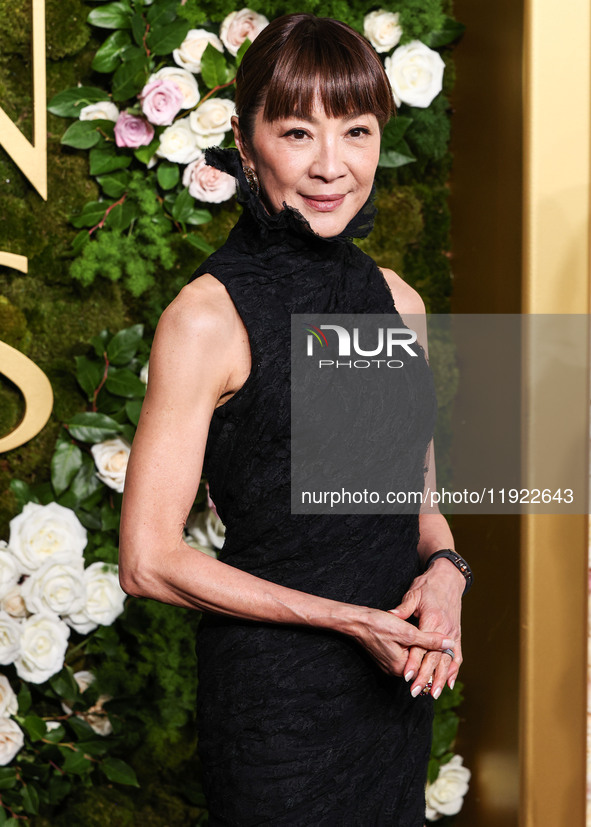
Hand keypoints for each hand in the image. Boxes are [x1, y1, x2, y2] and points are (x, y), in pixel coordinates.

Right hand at [352, 605, 455, 677]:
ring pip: (413, 661)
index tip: (453, 656)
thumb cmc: (379, 624)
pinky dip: (414, 652)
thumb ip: (429, 640)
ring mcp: (389, 663)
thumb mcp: (407, 631)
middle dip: (434, 662)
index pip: (426, 670)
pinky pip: (405, 657)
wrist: (356, 621)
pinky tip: (420, 643)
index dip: (441, 664)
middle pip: (420, 668)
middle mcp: (394, 669)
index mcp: (401, 667)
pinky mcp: (386, 656)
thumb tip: (449, 643)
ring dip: (423, 655)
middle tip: (449, 654)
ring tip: (438, 646)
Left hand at [390, 558, 463, 697]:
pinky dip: (454, 670)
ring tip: (433, 694)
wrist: (449, 578)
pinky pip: (457, 656)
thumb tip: (391, 614)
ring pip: (447, 660)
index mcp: (433, 619)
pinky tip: (449, 683)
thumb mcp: (414, 593)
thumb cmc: (428, 585)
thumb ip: (404, 608)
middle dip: (425, 676)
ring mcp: (454, 633)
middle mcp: (445, 628)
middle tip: (416, 692)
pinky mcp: (457, 634)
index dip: (413, 661)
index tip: (406, 675)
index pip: (421, 646)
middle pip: (434, 658)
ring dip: (440, 678)